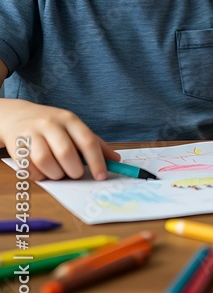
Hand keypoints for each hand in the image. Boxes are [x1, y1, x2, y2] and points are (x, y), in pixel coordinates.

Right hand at [0, 99, 120, 180]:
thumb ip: (94, 143)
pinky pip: (29, 168)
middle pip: (66, 153)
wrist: (17, 116)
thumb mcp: (74, 128)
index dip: (97, 161)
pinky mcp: (17, 146)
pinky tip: (42, 170)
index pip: (87, 141)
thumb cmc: (52, 126)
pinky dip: (38, 175)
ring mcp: (32, 134)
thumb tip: (116, 160)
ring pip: (46, 161)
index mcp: (69, 119)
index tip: (101, 176)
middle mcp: (51, 124)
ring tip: (58, 172)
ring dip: (55, 174)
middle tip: (75, 174)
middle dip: (74, 170)